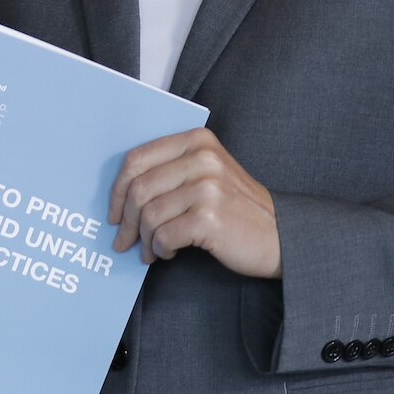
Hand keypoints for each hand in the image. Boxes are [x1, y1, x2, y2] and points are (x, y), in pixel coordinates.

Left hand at [109, 127, 280, 276]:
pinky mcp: (209, 217)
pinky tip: (169, 252)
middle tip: (123, 240)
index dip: (117, 189)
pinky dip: (160, 248)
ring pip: (149, 214)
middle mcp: (202, 158)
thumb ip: (171, 170)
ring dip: (144, 239)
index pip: (137, 158)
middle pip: (139, 188)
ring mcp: (207, 187)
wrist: (279, 236)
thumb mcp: (208, 173)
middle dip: (126, 220)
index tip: (113, 212)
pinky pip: (164, 235)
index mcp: (197, 141)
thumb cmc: (237, 208)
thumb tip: (121, 193)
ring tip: (150, 251)